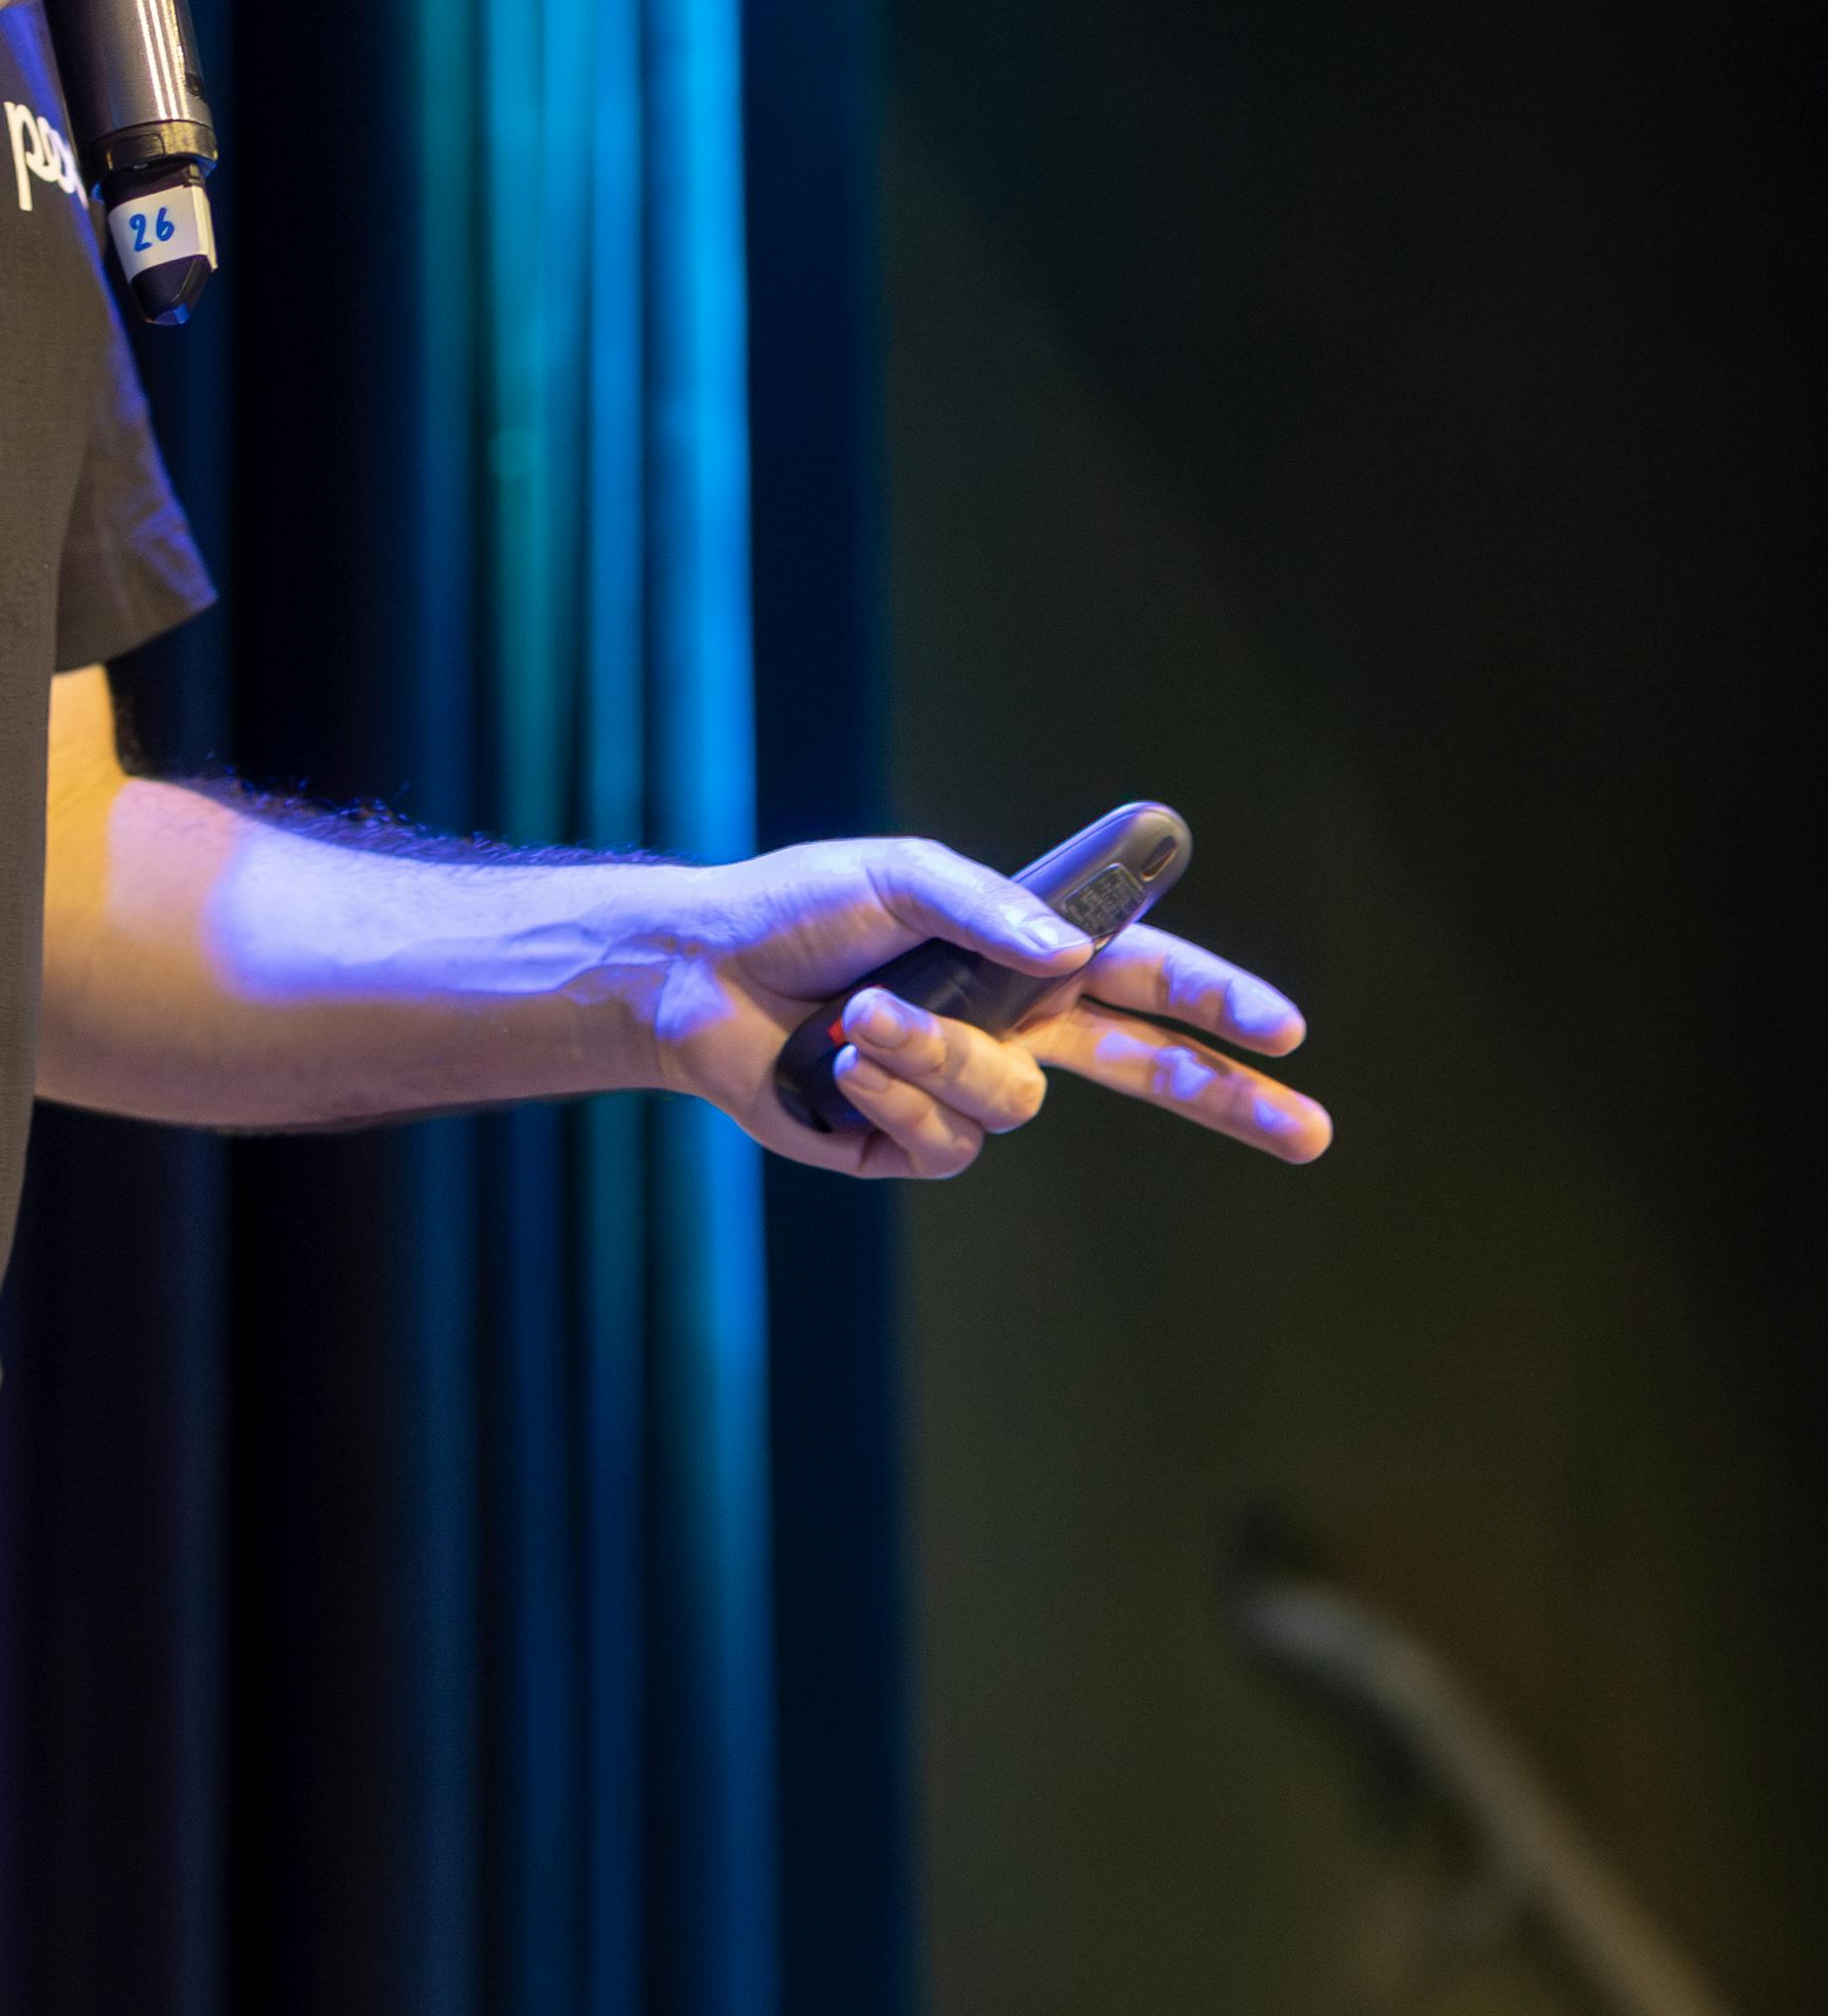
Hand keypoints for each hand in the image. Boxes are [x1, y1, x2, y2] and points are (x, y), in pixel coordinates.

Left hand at [617, 837, 1332, 1181]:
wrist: (703, 973)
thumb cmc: (800, 909)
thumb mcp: (896, 873)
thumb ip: (988, 905)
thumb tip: (1068, 952)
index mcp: (1030, 957)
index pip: (1147, 979)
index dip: (1218, 1002)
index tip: (1286, 1028)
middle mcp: (1016, 1027)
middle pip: (1151, 1073)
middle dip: (1232, 1099)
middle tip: (1313, 1135)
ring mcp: (968, 1089)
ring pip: (1012, 1100)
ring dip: (936, 1053)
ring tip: (861, 1012)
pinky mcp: (911, 1142)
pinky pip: (941, 1138)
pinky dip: (889, 1093)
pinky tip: (840, 1062)